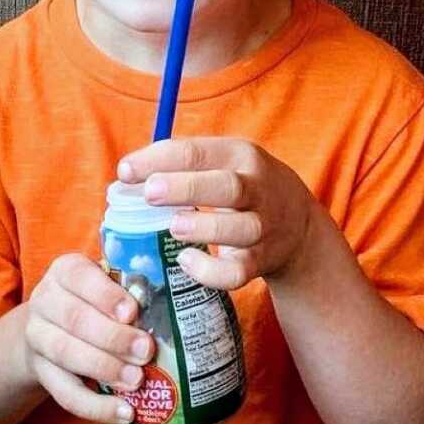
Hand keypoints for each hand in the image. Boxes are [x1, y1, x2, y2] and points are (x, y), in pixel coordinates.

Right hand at [22, 253, 155, 423]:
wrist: (50, 327)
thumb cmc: (92, 301)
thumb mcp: (105, 283)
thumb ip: (129, 289)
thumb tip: (177, 301)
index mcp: (65, 270)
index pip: (80, 277)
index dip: (106, 296)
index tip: (132, 312)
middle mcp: (45, 299)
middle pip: (74, 318)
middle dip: (113, 337)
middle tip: (146, 350)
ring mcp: (37, 336)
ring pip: (66, 354)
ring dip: (105, 369)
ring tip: (137, 380)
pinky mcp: (42, 372)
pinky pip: (65, 394)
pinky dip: (96, 407)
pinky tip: (125, 412)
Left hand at [118, 138, 316, 290]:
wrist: (299, 225)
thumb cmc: (242, 187)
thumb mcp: (224, 162)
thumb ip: (182, 165)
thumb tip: (126, 177)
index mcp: (239, 155)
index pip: (196, 151)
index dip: (158, 159)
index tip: (125, 171)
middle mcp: (257, 188)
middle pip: (227, 186)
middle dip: (187, 188)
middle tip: (150, 193)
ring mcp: (263, 226)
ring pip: (240, 228)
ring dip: (204, 228)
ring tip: (173, 227)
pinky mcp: (262, 261)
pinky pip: (239, 271)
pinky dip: (212, 272)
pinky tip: (185, 262)